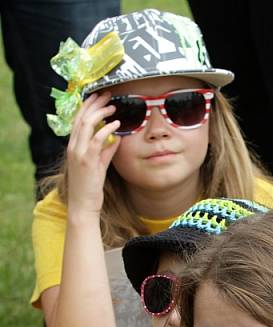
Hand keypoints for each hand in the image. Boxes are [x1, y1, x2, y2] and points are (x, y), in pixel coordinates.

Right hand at [65, 92, 120, 216]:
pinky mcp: (87, 161)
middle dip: (94, 103)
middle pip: (81, 117)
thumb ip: (107, 151)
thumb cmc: (90, 187)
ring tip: (113, 106)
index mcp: (74, 146)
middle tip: (107, 94)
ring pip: (86, 125)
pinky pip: (96, 140)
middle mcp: (73, 146)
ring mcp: (78, 153)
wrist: (83, 205)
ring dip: (100, 112)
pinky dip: (106, 129)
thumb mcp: (100, 165)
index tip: (100, 97)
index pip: (79, 120)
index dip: (88, 106)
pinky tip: (116, 124)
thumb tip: (117, 139)